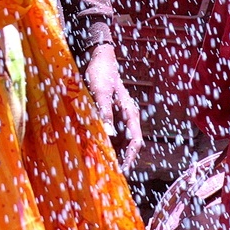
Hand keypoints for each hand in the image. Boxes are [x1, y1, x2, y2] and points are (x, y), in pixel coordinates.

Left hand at [85, 42, 142, 169]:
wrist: (97, 57)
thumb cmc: (101, 72)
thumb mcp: (100, 92)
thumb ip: (104, 112)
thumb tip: (109, 134)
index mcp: (130, 113)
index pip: (136, 141)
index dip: (130, 158)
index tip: (122, 170)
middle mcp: (126, 117)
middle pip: (128, 143)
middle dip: (120, 158)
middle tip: (109, 173)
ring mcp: (118, 115)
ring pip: (118, 139)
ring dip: (111, 151)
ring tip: (100, 164)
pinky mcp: (109, 113)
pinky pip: (108, 131)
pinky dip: (103, 141)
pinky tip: (93, 148)